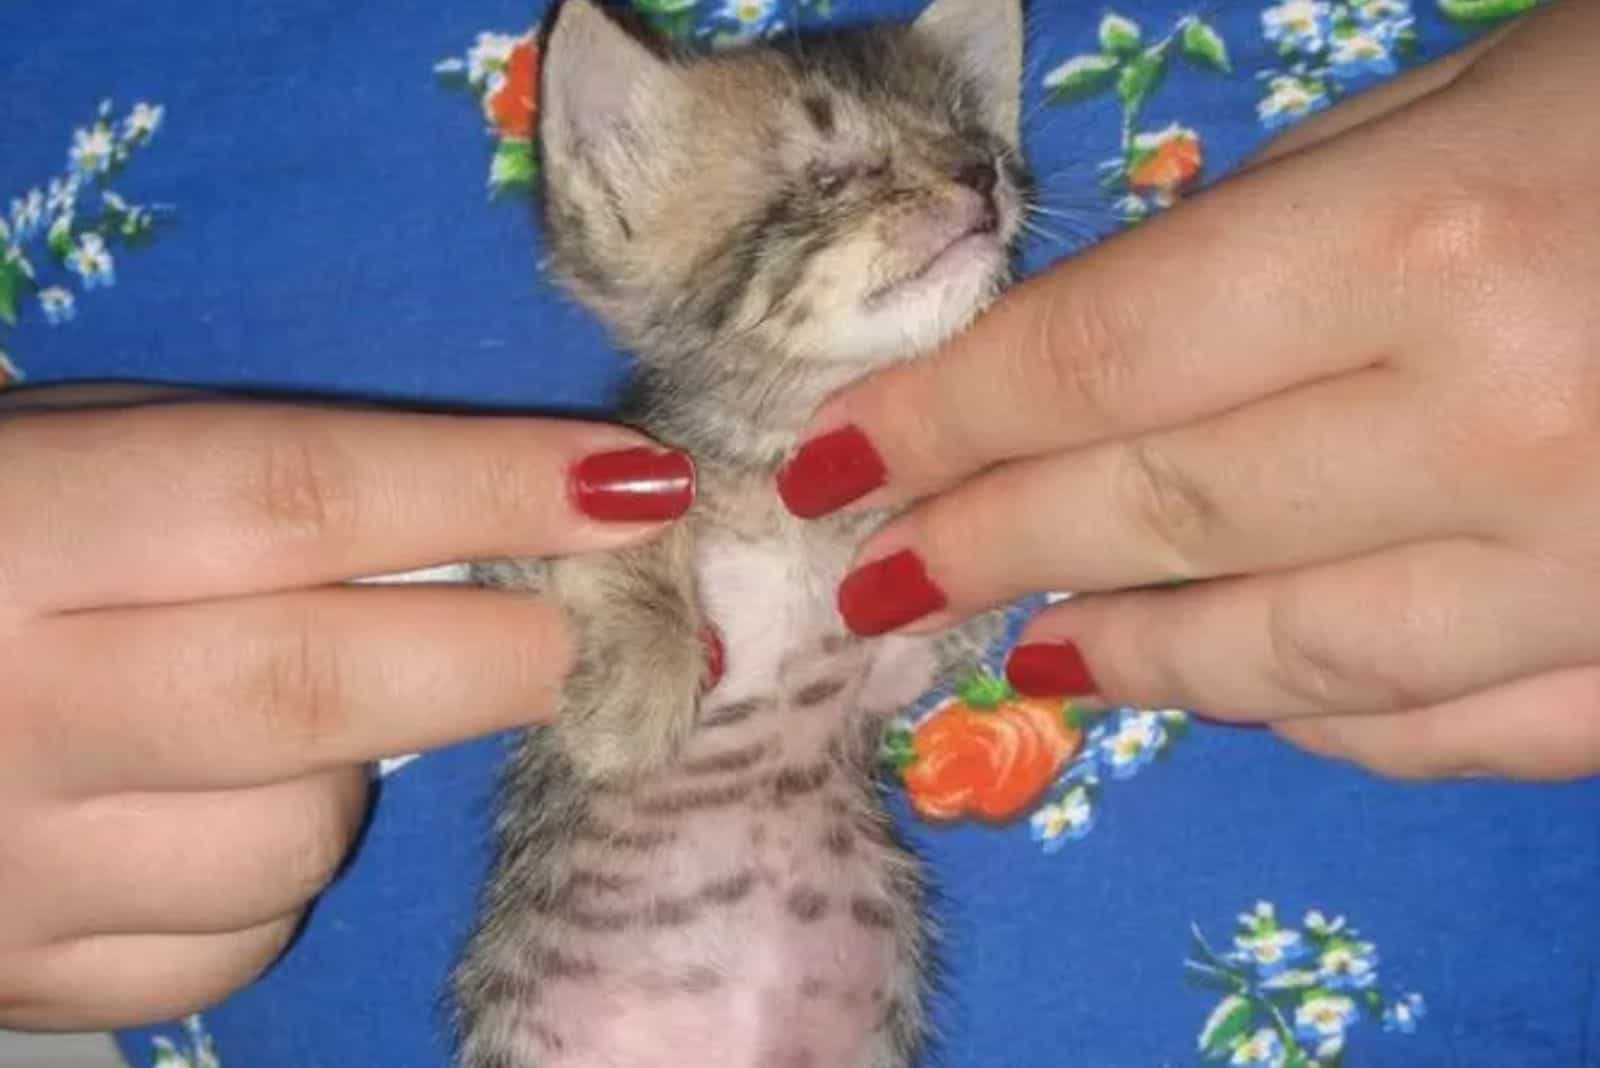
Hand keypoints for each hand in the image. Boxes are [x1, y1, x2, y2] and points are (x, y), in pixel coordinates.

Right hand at [0, 393, 692, 1028]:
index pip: (294, 496)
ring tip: (311, 713)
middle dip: (507, 655)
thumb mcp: (57, 456)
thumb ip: (242, 483)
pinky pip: (234, 945)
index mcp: (10, 532)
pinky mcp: (19, 975)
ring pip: (298, 837)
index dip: (489, 488)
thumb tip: (491, 534)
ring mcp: (8, 868)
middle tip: (600, 629)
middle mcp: (10, 707)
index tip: (642, 485)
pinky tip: (222, 815)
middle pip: (323, 688)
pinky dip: (277, 879)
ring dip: (364, 769)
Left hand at [777, 2, 1599, 781]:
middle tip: (879, 573)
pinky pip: (1461, 730)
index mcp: (1434, 246)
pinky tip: (1240, 701)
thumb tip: (1107, 345)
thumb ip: (1292, 223)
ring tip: (1024, 649)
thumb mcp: (1492, 81)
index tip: (829, 463)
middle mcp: (1501, 433)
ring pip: (1298, 660)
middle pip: (1162, 515)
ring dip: (1135, 658)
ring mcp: (1598, 574)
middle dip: (989, 544)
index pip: (1097, 362)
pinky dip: (1326, 722)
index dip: (940, 419)